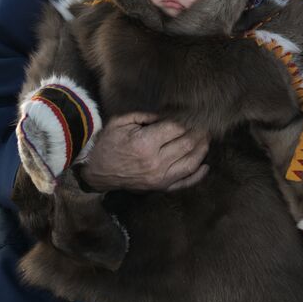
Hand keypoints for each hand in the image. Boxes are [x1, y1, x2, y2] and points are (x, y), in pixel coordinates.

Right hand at [78, 113, 208, 191]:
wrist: (96, 172)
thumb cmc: (107, 144)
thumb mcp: (121, 122)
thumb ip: (147, 115)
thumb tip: (169, 113)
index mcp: (144, 144)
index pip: (176, 128)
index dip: (187, 120)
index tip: (191, 114)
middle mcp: (155, 163)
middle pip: (187, 144)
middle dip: (198, 132)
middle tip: (204, 123)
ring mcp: (159, 178)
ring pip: (191, 163)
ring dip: (202, 149)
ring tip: (206, 138)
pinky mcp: (160, 188)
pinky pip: (185, 183)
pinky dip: (198, 175)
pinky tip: (206, 165)